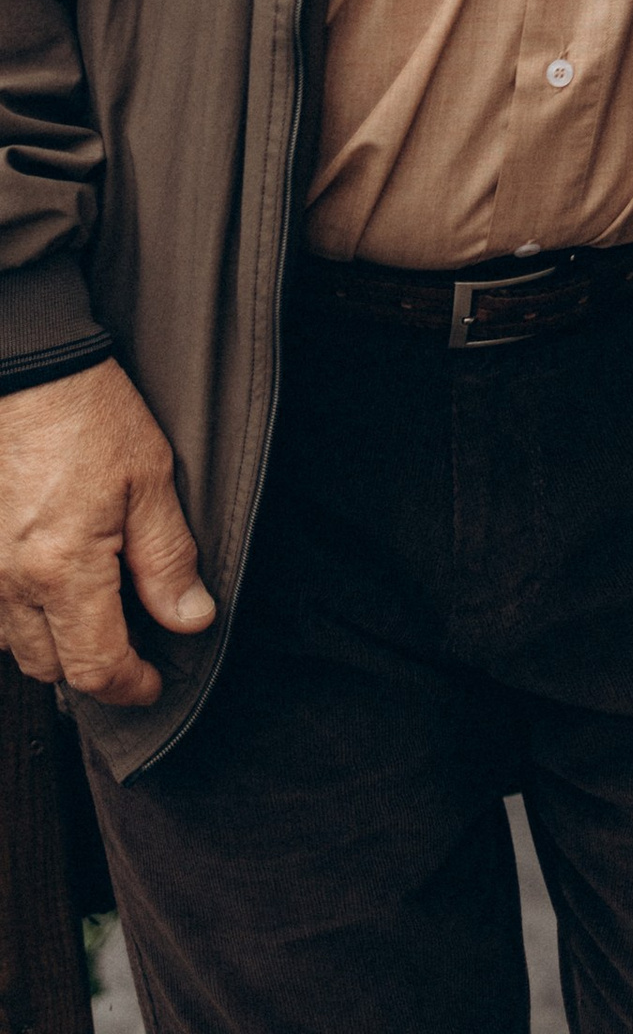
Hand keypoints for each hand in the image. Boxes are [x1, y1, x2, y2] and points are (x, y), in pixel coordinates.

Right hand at [0, 359, 213, 708]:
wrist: (24, 371)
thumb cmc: (87, 415)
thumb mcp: (150, 479)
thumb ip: (167, 559)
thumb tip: (190, 618)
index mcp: (63, 570)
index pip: (95, 666)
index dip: (130, 686)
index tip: (153, 683)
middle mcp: (10, 583)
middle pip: (50, 667)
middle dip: (93, 667)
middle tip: (131, 642)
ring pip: (14, 646)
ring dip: (53, 643)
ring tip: (91, 611)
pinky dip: (19, 616)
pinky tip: (49, 586)